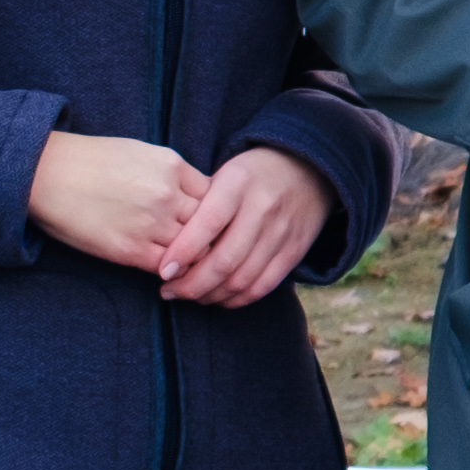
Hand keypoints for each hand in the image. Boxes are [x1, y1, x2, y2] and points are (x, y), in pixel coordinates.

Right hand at [27, 129, 207, 273]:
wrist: (44, 174)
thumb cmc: (90, 162)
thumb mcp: (140, 153)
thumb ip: (173, 174)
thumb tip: (199, 197)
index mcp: (172, 165)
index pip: (216, 196)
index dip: (215, 212)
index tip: (209, 223)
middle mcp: (167, 193)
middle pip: (211, 225)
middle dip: (211, 238)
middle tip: (208, 250)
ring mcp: (151, 222)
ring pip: (195, 250)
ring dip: (194, 259)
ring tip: (192, 266)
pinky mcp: (130, 249)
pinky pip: (169, 267)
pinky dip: (174, 273)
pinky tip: (171, 273)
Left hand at [151, 146, 333, 310]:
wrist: (307, 170)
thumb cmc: (250, 175)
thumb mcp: (223, 175)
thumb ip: (198, 204)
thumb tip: (164, 244)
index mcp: (238, 183)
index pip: (207, 224)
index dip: (183, 252)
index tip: (162, 272)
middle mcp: (263, 208)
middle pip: (224, 260)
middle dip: (192, 284)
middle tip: (169, 291)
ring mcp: (281, 232)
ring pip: (242, 279)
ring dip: (211, 295)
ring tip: (189, 295)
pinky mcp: (294, 251)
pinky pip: (262, 286)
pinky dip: (237, 299)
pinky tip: (218, 297)